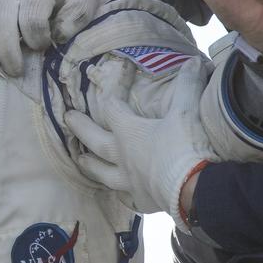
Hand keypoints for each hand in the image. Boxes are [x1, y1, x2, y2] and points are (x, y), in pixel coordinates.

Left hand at [65, 59, 212, 224]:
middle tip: (67, 118)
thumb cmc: (185, 147)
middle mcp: (122, 157)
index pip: (113, 105)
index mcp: (128, 132)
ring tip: (80, 160)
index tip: (123, 69)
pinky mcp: (144, 200)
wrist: (196, 190)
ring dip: (91, 165)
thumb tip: (194, 61)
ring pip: (102, 172)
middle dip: (80, 127)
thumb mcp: (186, 111)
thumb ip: (188, 85)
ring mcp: (130, 181)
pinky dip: (124, 193)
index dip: (116, 84)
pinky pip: (128, 196)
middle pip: (94, 140)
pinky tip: (124, 194)